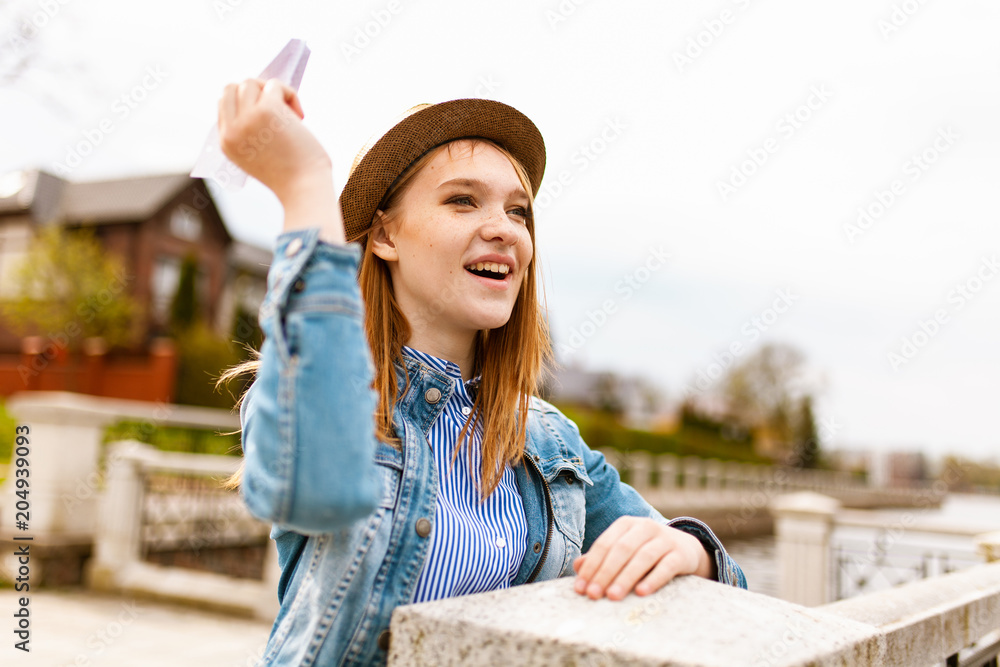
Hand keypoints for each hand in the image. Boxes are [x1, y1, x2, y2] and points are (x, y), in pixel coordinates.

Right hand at [216, 77, 332, 205]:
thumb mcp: (260, 155)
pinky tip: (300, 115)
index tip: (267, 114)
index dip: (246, 102)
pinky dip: (290, 94)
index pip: (223, 105)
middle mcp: (231, 131)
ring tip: (291, 113)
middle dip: (255, 90)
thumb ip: (251, 131)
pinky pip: (275, 85)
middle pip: (231, 88)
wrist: (304, 190)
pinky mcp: (267, 110)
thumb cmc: (292, 176)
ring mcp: (247, 119)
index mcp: (226, 143)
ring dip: (273, 91)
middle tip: (277, 107)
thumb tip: (262, 96)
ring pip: (250, 82)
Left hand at [572, 517, 714, 600]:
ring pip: (642, 557)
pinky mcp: (681, 554)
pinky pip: (666, 566)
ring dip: (625, 578)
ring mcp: (664, 539)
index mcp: (626, 524)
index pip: (604, 544)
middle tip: (593, 595)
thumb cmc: (645, 552)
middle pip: (621, 550)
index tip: (580, 589)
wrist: (686, 549)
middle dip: (605, 573)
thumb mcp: (624, 550)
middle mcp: (645, 526)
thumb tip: (577, 566)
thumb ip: (601, 558)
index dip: (591, 566)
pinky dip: (653, 579)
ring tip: (613, 596)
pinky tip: (641, 592)